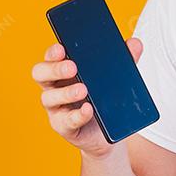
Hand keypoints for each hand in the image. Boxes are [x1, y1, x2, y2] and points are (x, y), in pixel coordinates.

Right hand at [31, 38, 144, 157]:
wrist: (106, 132)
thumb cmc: (104, 98)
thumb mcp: (115, 77)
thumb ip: (124, 60)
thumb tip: (135, 43)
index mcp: (64, 70)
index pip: (51, 56)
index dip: (53, 52)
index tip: (62, 48)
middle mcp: (55, 86)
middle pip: (40, 74)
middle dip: (55, 69)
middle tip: (73, 67)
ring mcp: (56, 107)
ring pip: (49, 98)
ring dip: (66, 93)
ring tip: (83, 89)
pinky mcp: (63, 126)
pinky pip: (66, 121)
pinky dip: (78, 115)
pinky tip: (88, 109)